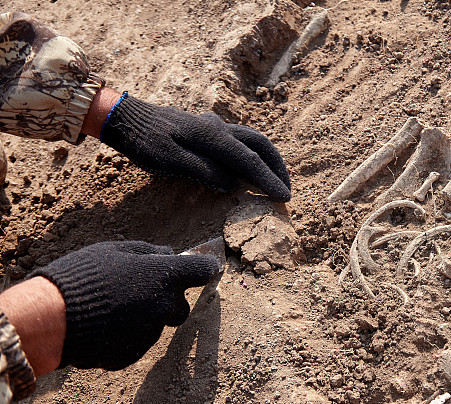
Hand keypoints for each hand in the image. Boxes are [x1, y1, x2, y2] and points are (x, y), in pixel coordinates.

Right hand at [32, 241, 218, 369]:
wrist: (51, 319)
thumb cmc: (81, 277)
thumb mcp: (114, 251)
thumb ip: (147, 252)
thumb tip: (168, 253)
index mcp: (164, 277)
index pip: (201, 271)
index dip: (205, 269)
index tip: (206, 269)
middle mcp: (163, 307)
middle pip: (179, 308)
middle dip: (167, 303)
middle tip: (138, 293)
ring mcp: (149, 334)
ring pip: (154, 326)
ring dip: (140, 319)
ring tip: (106, 309)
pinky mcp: (132, 355)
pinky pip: (134, 343)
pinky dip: (123, 337)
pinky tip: (99, 327)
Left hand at [98, 92, 290, 201]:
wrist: (125, 118)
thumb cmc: (143, 142)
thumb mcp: (168, 161)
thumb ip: (203, 171)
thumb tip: (232, 184)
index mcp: (212, 136)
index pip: (249, 161)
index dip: (268, 180)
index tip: (284, 198)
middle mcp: (219, 127)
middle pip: (261, 145)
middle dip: (277, 168)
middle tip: (287, 191)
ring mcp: (215, 126)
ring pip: (253, 140)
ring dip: (268, 160)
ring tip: (276, 180)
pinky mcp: (209, 129)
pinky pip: (241, 141)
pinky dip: (254, 155)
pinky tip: (252, 168)